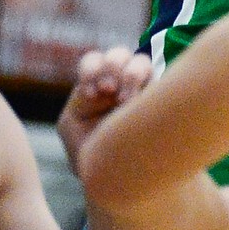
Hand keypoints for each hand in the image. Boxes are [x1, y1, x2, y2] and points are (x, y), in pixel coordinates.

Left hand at [58, 45, 151, 168]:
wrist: (109, 175)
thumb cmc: (87, 150)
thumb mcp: (70, 126)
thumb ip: (75, 104)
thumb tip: (92, 91)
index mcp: (95, 82)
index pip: (93, 61)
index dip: (90, 71)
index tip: (89, 95)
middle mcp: (119, 79)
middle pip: (118, 54)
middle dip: (112, 66)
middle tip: (107, 90)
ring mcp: (141, 87)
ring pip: (140, 62)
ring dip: (131, 75)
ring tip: (124, 100)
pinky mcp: (158, 97)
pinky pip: (157, 80)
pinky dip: (147, 87)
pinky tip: (137, 105)